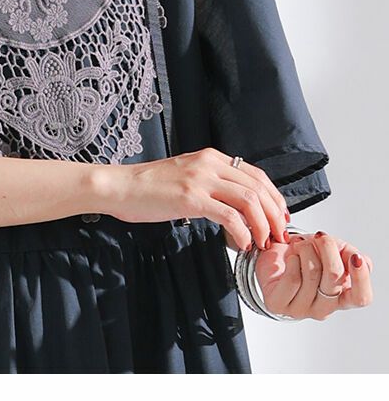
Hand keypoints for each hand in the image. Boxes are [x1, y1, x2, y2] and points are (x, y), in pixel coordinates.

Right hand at [97, 147, 287, 249]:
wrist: (120, 186)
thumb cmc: (148, 186)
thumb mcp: (186, 175)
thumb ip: (210, 182)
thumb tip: (234, 204)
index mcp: (210, 157)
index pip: (256, 175)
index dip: (275, 198)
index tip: (279, 218)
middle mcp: (209, 164)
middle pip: (258, 187)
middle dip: (275, 214)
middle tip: (279, 235)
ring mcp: (200, 180)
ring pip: (249, 200)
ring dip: (263, 225)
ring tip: (264, 242)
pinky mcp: (190, 198)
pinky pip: (229, 216)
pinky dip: (243, 232)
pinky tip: (243, 243)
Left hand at [255, 231, 373, 319]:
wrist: (271, 258)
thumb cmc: (303, 256)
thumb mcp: (330, 250)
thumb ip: (349, 254)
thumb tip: (360, 260)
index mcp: (341, 298)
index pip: (361, 297)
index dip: (361, 278)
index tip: (355, 257)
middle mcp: (324, 308)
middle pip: (335, 278)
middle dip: (328, 248)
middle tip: (319, 237)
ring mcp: (301, 309)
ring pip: (312, 274)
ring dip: (307, 250)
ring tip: (301, 244)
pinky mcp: (279, 304)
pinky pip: (292, 279)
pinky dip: (293, 260)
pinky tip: (291, 257)